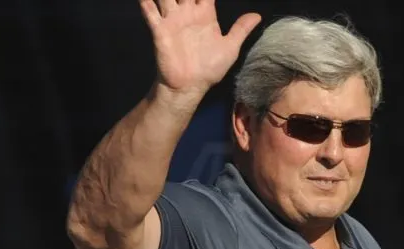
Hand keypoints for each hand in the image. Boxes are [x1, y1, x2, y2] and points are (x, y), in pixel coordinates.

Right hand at [139, 0, 261, 96]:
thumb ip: (241, 29)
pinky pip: (150, 12)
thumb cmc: (210, 68)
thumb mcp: (230, 48)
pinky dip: (145, 2)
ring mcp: (172, 20)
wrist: (190, 86)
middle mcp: (187, 12)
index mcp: (204, 14)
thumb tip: (258, 15)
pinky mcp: (159, 31)